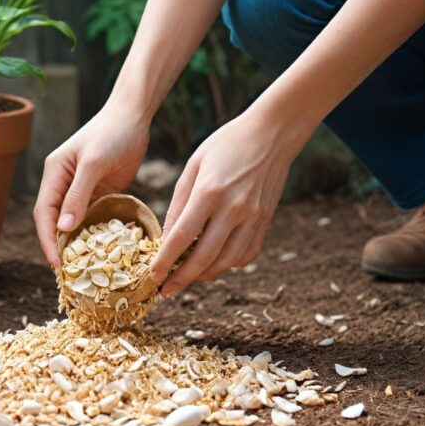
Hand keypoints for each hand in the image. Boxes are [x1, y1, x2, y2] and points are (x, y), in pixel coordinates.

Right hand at [33, 100, 149, 268]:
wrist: (134, 117)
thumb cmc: (112, 133)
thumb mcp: (94, 164)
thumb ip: (78, 195)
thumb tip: (63, 228)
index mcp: (54, 173)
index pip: (44, 213)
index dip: (48, 240)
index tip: (57, 264)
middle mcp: (64, 184)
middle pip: (55, 221)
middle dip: (59, 247)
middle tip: (70, 274)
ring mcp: (82, 190)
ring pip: (74, 223)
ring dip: (77, 244)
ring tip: (85, 270)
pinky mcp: (100, 193)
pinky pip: (94, 218)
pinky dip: (95, 234)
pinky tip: (102, 252)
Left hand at [149, 107, 305, 295]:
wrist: (271, 134)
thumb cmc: (225, 145)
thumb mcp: (194, 166)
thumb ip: (179, 203)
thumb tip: (167, 236)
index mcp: (209, 192)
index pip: (183, 236)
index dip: (166, 261)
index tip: (152, 277)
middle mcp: (234, 209)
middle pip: (204, 257)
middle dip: (182, 279)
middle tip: (165, 291)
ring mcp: (253, 218)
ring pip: (226, 262)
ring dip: (204, 276)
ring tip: (186, 279)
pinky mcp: (265, 221)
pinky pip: (246, 254)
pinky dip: (227, 264)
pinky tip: (213, 263)